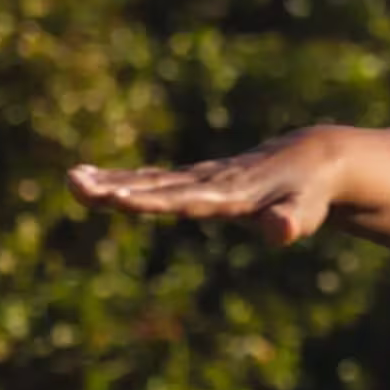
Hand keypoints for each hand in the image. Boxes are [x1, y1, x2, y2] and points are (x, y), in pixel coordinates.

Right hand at [68, 130, 348, 243]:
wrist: (317, 158)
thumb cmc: (312, 193)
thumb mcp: (308, 211)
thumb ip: (291, 222)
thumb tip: (282, 231)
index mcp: (230, 195)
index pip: (184, 200)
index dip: (149, 200)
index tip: (113, 197)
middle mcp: (210, 183)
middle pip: (157, 187)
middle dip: (114, 187)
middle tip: (72, 183)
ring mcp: (204, 178)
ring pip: (151, 180)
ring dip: (112, 181)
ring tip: (71, 180)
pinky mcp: (202, 178)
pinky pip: (159, 179)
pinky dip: (129, 180)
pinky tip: (98, 180)